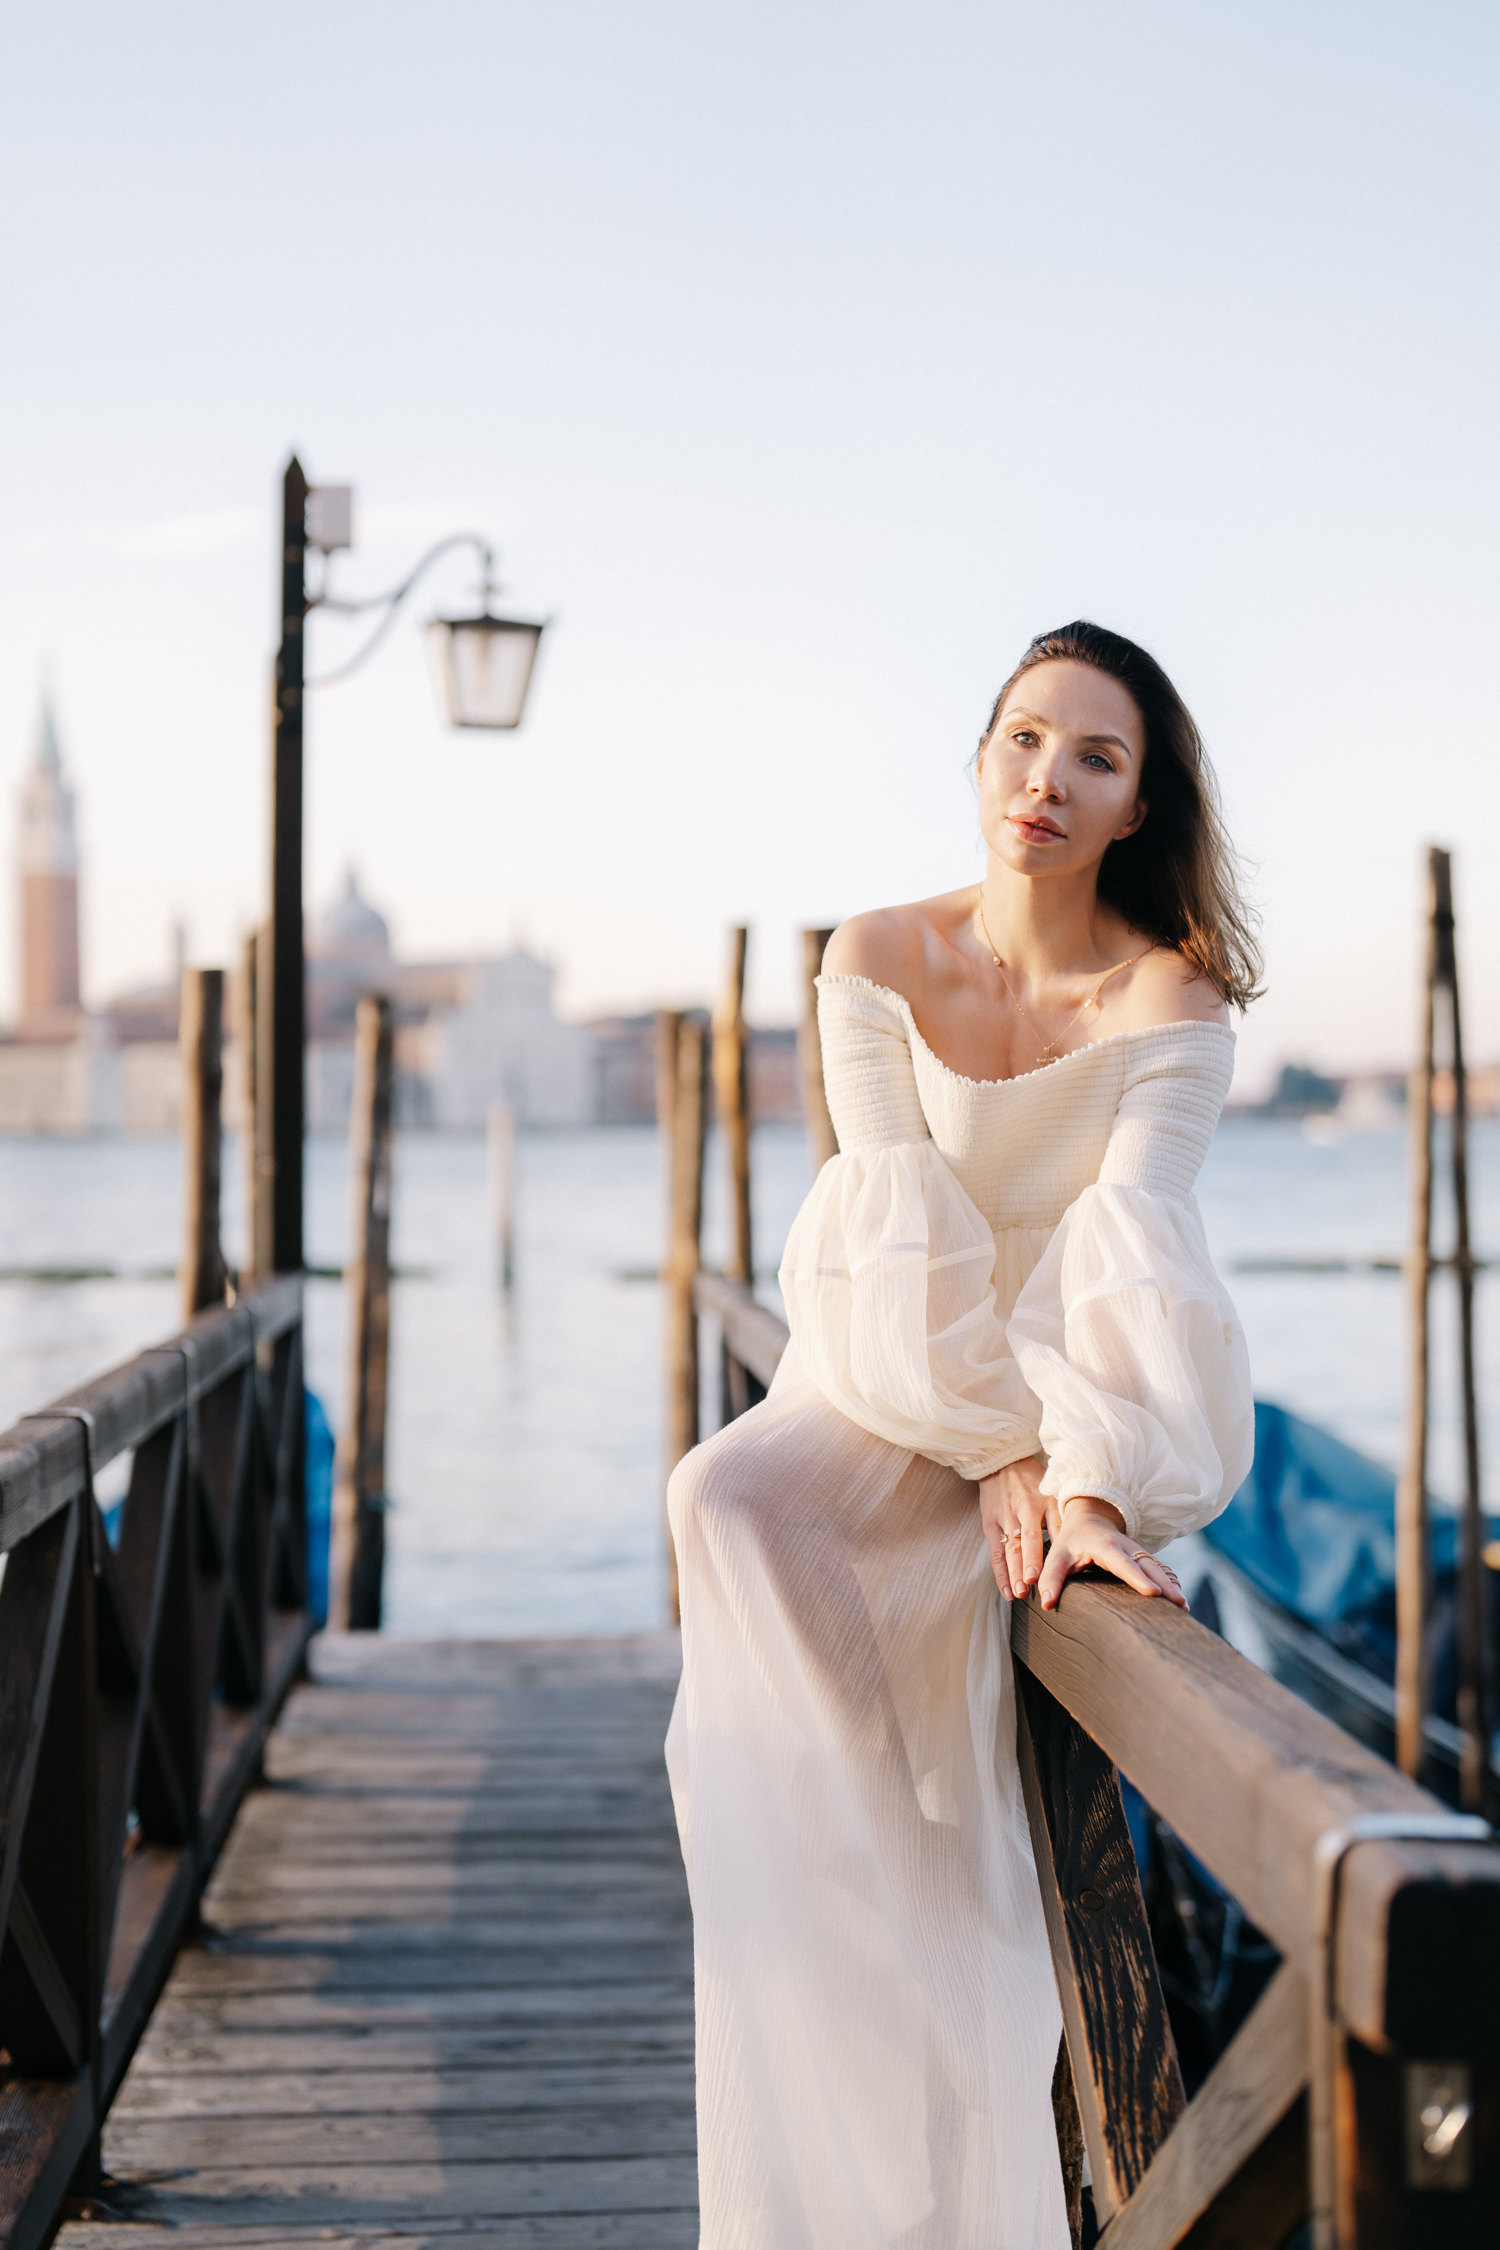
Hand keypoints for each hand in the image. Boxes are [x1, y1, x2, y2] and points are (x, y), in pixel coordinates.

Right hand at [978, 1456, 1055, 1599]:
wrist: (1003, 1462)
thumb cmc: (1034, 1483)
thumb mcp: (1053, 1494)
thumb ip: (1062, 1519)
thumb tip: (1079, 1547)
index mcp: (1044, 1502)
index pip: (1052, 1528)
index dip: (1053, 1549)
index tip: (1055, 1569)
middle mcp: (1025, 1510)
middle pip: (1028, 1540)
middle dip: (1029, 1562)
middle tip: (1032, 1583)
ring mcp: (1005, 1517)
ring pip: (1010, 1548)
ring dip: (1014, 1572)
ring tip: (1019, 1593)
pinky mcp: (990, 1524)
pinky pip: (995, 1552)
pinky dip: (1000, 1573)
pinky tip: (1007, 1591)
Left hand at [1035, 1498, 1188, 1612]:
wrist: (1090, 1518)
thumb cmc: (1071, 1540)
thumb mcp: (1057, 1556)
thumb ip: (1050, 1578)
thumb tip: (1046, 1603)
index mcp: (1106, 1547)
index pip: (1123, 1564)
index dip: (1137, 1578)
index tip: (1153, 1592)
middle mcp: (1127, 1548)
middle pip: (1149, 1567)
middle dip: (1165, 1585)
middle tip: (1179, 1605)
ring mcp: (1138, 1552)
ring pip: (1158, 1568)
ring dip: (1172, 1585)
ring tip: (1184, 1608)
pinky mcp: (1143, 1559)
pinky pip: (1160, 1570)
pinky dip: (1171, 1583)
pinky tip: (1180, 1600)